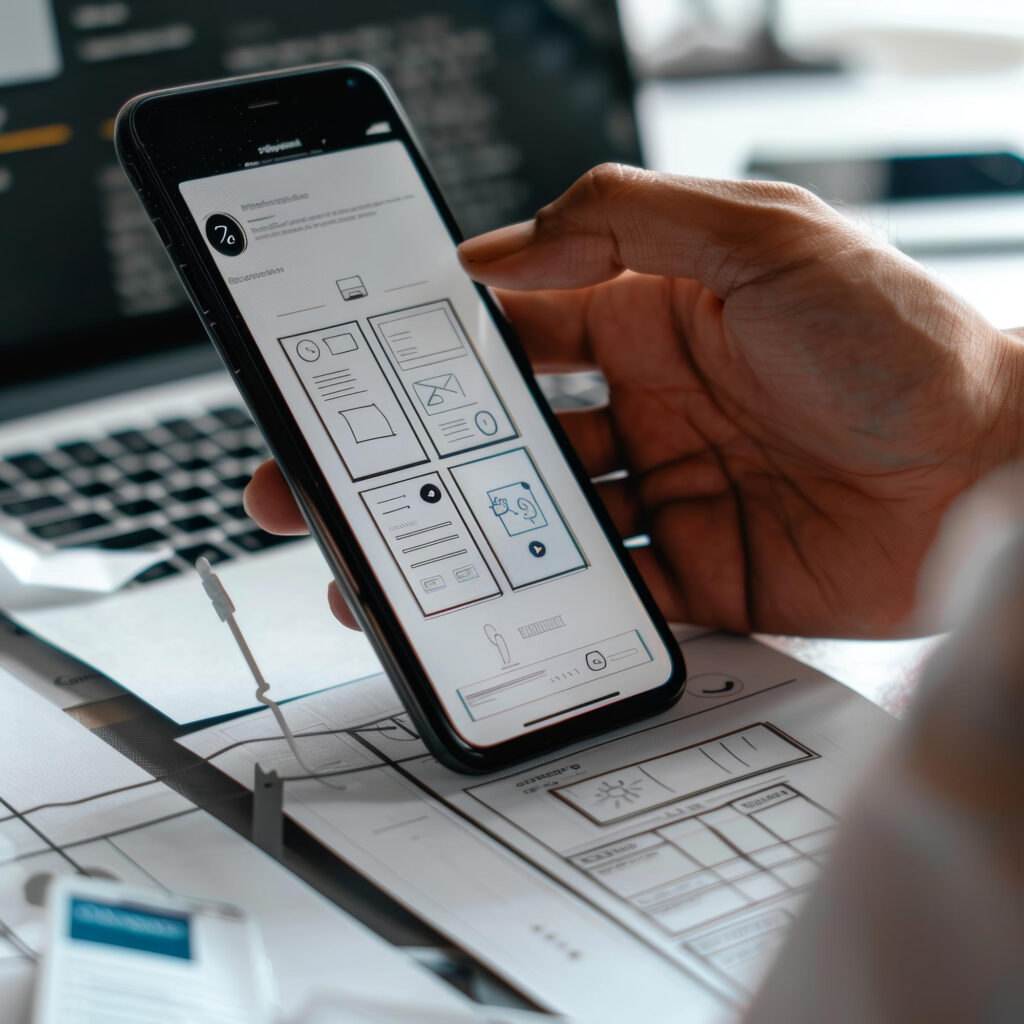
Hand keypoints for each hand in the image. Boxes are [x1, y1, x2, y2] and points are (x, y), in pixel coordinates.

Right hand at [245, 165, 1020, 636]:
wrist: (997, 472)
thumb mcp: (764, 239)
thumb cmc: (903, 343)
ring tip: (379, 563)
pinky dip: (546, 606)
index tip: (353, 372)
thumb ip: (628, 221)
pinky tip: (490, 612)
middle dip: (411, 458)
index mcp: (649, 316)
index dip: (431, 350)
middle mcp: (647, 407)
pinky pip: (601, 593)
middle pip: (502, 435)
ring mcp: (666, 494)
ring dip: (459, 541)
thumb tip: (505, 248)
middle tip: (324, 479)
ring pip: (535, 520)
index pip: (512, 328)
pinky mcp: (695, 573)